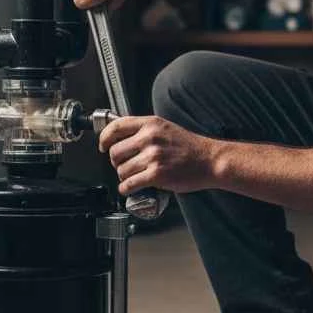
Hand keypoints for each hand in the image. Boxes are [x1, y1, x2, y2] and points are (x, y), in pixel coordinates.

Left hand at [98, 115, 218, 196]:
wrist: (209, 160)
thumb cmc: (189, 147)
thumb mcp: (166, 129)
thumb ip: (145, 130)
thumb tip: (120, 137)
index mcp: (151, 124)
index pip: (116, 127)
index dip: (104, 138)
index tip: (103, 146)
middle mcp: (150, 138)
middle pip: (114, 151)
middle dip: (116, 162)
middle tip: (123, 165)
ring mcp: (153, 156)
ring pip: (121, 170)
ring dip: (123, 177)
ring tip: (133, 177)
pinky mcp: (157, 174)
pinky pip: (129, 184)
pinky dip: (126, 188)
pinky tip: (131, 187)